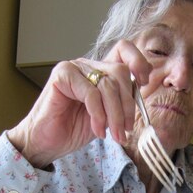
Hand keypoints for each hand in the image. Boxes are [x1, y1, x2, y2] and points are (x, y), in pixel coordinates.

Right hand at [7, 40, 151, 167]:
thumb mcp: (107, 115)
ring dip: (115, 115)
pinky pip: (91, 93)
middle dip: (128, 104)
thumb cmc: (74, 129)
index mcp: (101, 71)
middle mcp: (89, 66)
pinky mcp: (62, 76)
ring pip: (108, 85)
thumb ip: (121, 102)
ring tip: (115, 135)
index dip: (139, 61)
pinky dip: (99, 115)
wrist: (47, 142)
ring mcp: (74, 68)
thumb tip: (142, 97)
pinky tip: (98, 130)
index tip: (145, 82)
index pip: (124, 50)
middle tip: (125, 129)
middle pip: (120, 72)